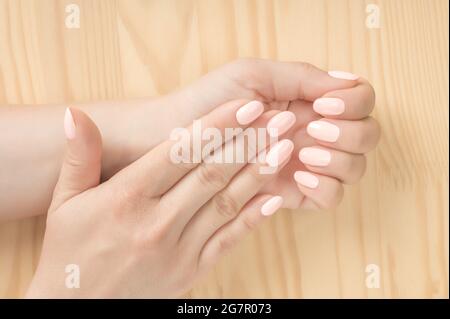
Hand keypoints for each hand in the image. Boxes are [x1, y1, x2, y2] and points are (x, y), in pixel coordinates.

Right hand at [26, 100, 294, 297]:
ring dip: (259, 173)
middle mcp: (156, 221)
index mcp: (126, 197)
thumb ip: (78, 156)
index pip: (180, 151)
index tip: (248, 105)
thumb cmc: (69, 252)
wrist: (75, 310)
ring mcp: (177, 249)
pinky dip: (254, 218)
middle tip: (282, 119)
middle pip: (212, 173)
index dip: (219, 125)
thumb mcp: (65, 201)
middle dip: (250, 142)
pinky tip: (275, 196)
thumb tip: (75, 113)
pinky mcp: (190, 271)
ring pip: (226, 204)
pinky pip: (228, 241)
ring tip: (285, 148)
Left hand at [163, 59, 379, 208]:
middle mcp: (315, 132)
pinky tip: (297, 177)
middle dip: (350, 133)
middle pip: (367, 135)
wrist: (176, 140)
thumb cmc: (209, 101)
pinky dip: (325, 187)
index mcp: (309, 100)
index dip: (354, 103)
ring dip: (339, 160)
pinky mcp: (295, 193)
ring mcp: (307, 164)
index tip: (323, 106)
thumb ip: (302, 76)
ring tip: (301, 155)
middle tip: (313, 129)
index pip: (360, 100)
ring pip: (355, 168)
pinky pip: (332, 197)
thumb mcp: (253, 76)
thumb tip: (348, 82)